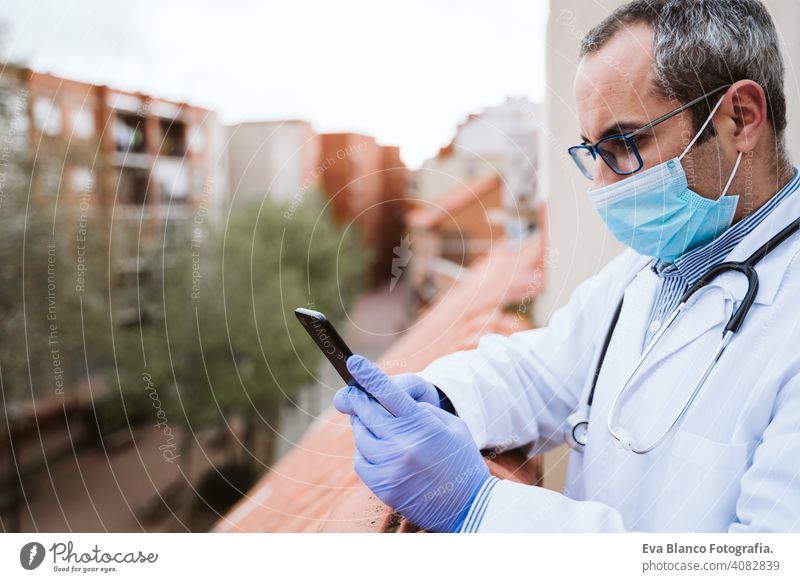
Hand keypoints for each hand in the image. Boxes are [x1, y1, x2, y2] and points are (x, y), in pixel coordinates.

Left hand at [333, 354, 489, 531]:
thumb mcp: (451, 424)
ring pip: (360, 435)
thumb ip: (420, 409)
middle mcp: (402, 444)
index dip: (368, 376)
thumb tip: (387, 401)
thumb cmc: (461, 459)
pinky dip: (364, 449)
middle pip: (366, 412)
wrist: (468, 506)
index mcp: (421, 424)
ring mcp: (390, 467)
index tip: (353, 363)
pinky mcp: (382, 486)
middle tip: (354, 393)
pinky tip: (377, 447)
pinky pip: (360, 459)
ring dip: (362, 425)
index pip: (387, 393)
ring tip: (375, 424)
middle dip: (358, 399)